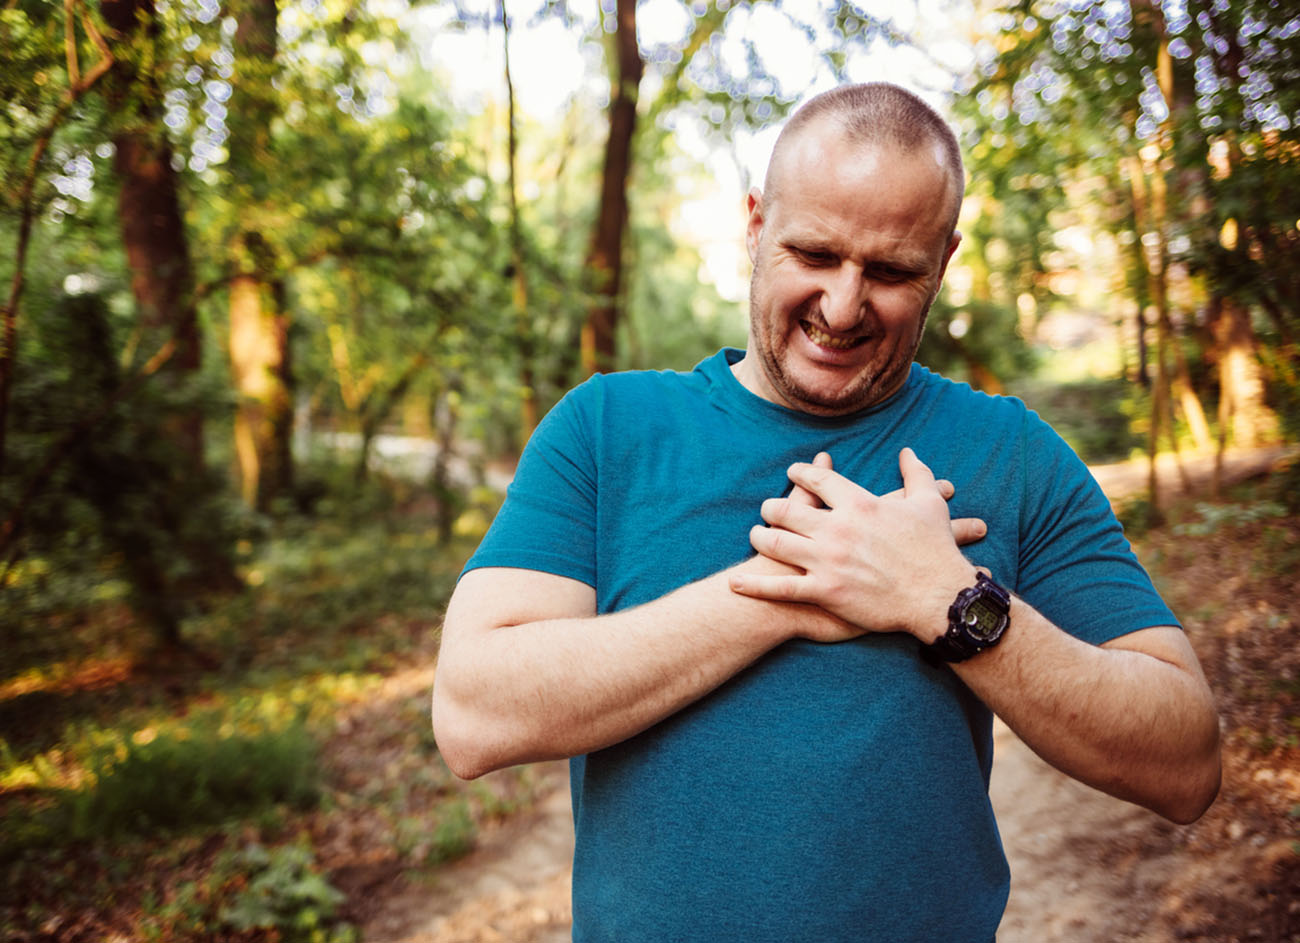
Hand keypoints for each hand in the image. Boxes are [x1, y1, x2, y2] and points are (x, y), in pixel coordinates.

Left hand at [729, 448, 980, 641]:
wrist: (939, 597)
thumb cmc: (935, 550)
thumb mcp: (929, 504)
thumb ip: (916, 473)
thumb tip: (907, 451)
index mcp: (859, 504)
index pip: (818, 480)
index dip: (800, 474)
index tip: (792, 473)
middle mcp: (837, 529)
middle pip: (786, 509)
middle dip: (771, 507)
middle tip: (767, 508)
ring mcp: (828, 561)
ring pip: (776, 543)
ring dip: (760, 536)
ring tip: (755, 534)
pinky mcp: (825, 592)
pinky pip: (780, 588)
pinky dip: (754, 585)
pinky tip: (735, 582)